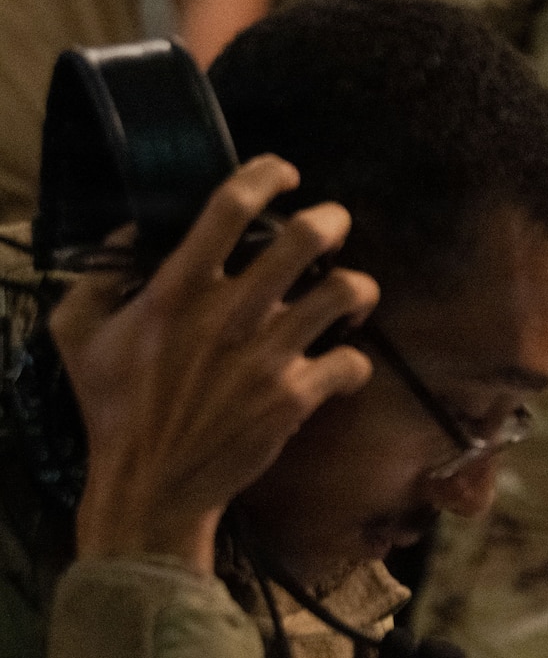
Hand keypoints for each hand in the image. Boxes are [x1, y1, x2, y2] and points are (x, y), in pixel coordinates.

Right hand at [53, 155, 376, 573]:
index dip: (267, 176)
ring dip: (358, 288)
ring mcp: (268, 355)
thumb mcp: (79, 333)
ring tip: (349, 297)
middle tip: (332, 227)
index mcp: (177, 289)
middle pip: (307, 238)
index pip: (229, 207)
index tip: (286, 173)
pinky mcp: (296, 397)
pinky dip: (356, 362)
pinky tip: (342, 367)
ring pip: (346, 292)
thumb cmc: (112, 408)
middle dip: (331, 221)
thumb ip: (99, 278)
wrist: (152, 485)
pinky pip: (354, 362)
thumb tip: (130, 235)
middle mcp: (229, 313)